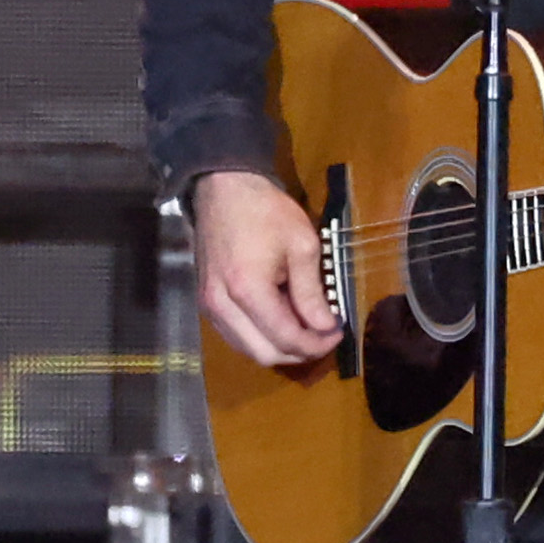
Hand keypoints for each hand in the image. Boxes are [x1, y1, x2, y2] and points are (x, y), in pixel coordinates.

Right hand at [191, 170, 341, 367]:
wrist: (223, 187)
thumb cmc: (265, 210)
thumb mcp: (301, 244)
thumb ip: (311, 291)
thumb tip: (326, 326)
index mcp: (247, 289)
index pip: (285, 338)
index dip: (316, 344)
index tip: (338, 332)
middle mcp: (222, 306)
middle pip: (264, 354)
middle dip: (298, 352)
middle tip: (323, 335)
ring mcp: (209, 307)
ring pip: (247, 350)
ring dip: (278, 347)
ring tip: (303, 327)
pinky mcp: (205, 303)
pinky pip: (235, 336)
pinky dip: (260, 337)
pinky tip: (279, 318)